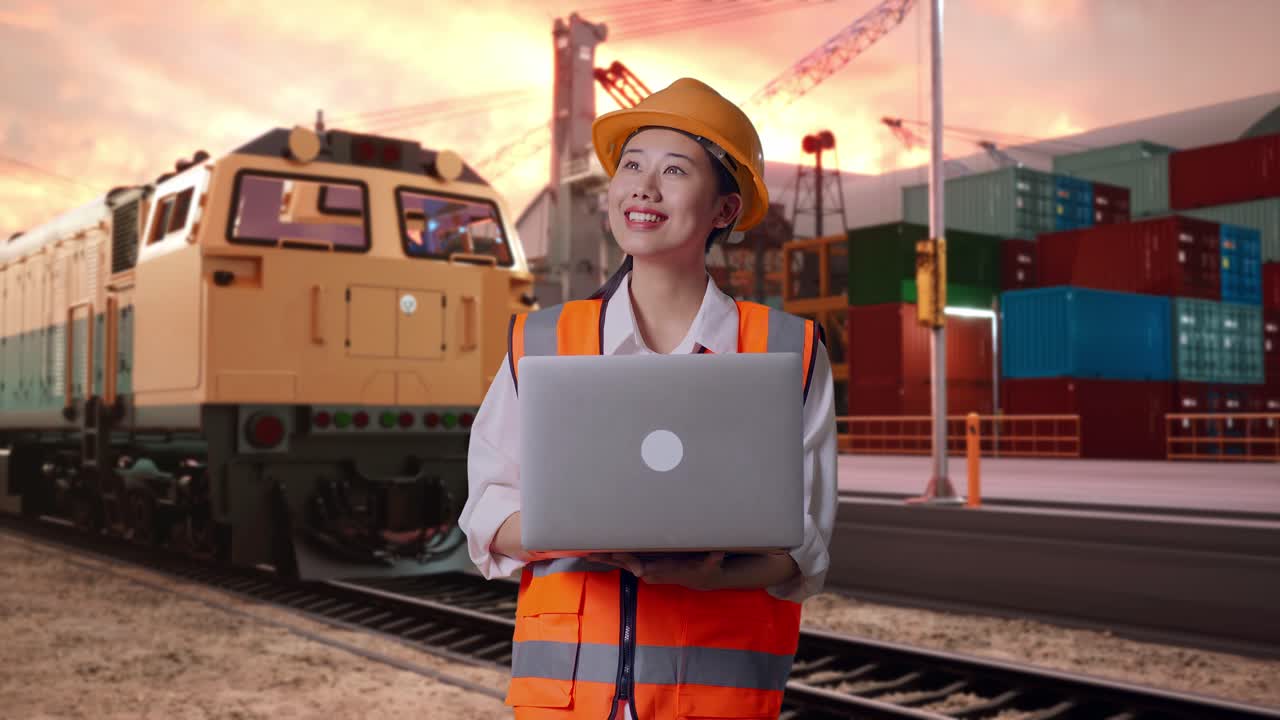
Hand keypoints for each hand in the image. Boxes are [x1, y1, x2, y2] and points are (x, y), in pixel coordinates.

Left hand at [588, 552, 726, 590]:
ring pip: (621, 562)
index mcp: (660, 570)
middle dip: (609, 559)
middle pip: (625, 564)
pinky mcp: (643, 565)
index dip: (633, 563)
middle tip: (591, 553)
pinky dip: (610, 556)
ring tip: (586, 553)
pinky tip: (597, 552)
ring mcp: (644, 569)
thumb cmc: (703, 569)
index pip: (643, 567)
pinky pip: (624, 560)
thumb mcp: (711, 564)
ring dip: (604, 558)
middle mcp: (649, 571)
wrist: (699, 578)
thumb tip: (719, 553)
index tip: (622, 560)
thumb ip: (713, 559)